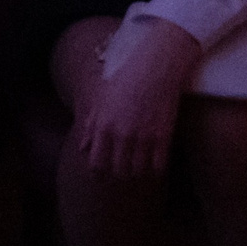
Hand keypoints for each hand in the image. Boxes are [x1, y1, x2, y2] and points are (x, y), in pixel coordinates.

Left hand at [74, 18, 198, 177]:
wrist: (153, 69)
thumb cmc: (124, 82)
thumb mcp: (100, 101)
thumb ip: (91, 127)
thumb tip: (83, 148)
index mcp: (103, 127)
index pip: (97, 163)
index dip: (99, 174)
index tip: (102, 176)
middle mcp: (121, 135)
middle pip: (118, 172)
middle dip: (118, 175)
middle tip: (122, 173)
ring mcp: (143, 138)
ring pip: (138, 172)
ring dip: (137, 174)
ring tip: (137, 169)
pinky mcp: (163, 137)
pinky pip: (158, 167)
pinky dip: (155, 170)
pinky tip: (154, 165)